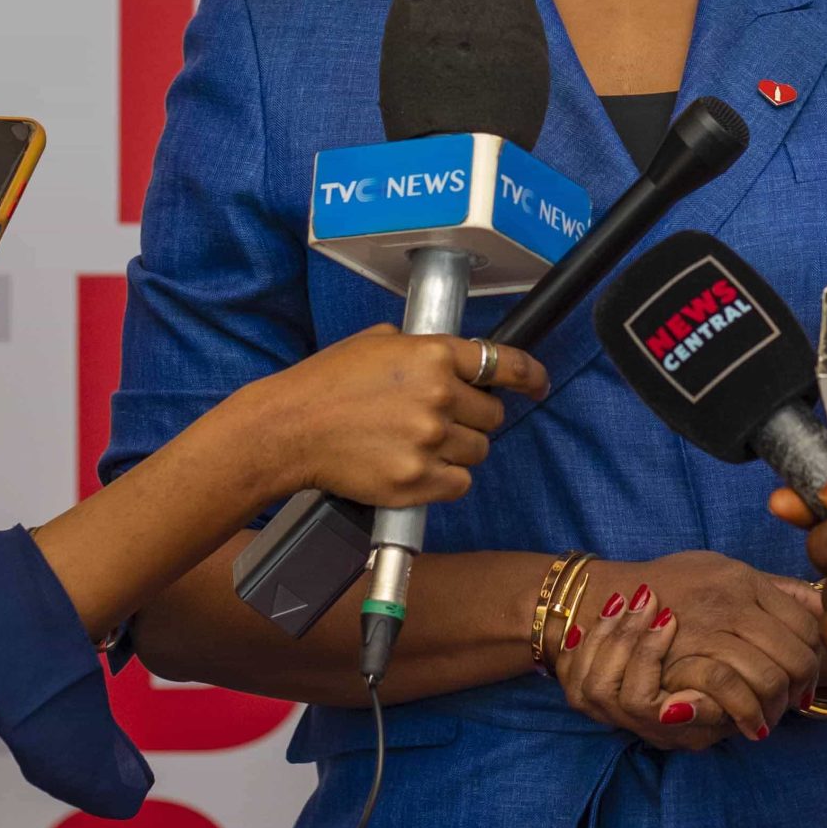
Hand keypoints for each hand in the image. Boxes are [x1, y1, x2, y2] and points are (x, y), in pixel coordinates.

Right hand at [252, 327, 547, 509]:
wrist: (288, 429)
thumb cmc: (325, 383)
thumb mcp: (376, 343)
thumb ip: (421, 348)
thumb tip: (450, 359)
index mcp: (433, 355)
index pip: (503, 365)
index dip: (529, 375)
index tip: (538, 383)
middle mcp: (439, 396)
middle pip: (492, 415)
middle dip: (472, 417)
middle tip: (438, 418)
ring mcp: (430, 441)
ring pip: (478, 451)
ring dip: (457, 449)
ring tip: (417, 442)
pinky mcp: (417, 481)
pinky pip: (458, 484)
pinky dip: (444, 479)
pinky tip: (415, 466)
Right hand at [565, 551, 818, 740]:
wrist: (612, 596)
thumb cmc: (675, 585)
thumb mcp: (723, 569)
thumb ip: (771, 586)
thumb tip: (824, 602)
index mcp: (743, 580)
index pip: (805, 624)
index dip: (815, 655)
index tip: (808, 673)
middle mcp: (730, 603)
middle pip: (794, 654)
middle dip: (802, 686)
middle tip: (797, 700)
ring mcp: (707, 631)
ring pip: (769, 676)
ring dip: (778, 705)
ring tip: (773, 713)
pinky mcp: (684, 659)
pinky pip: (729, 688)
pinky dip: (746, 710)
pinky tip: (749, 721)